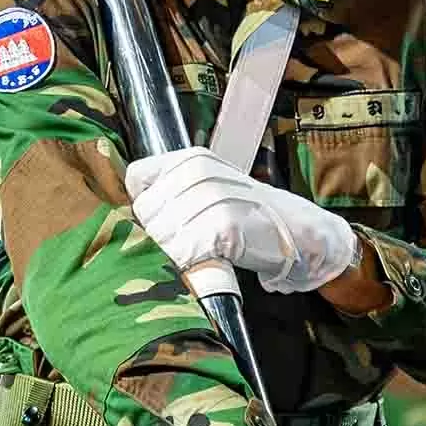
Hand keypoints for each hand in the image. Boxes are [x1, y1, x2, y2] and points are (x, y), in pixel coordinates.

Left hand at [122, 148, 357, 295]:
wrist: (300, 233)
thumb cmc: (249, 217)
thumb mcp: (210, 189)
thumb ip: (172, 194)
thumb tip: (125, 218)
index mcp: (191, 158)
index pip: (137, 180)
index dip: (143, 210)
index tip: (162, 225)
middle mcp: (198, 171)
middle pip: (144, 213)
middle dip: (157, 237)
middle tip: (186, 247)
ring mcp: (211, 197)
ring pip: (159, 236)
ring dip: (172, 255)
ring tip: (199, 256)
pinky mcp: (222, 226)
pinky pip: (182, 253)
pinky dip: (188, 266)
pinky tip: (207, 263)